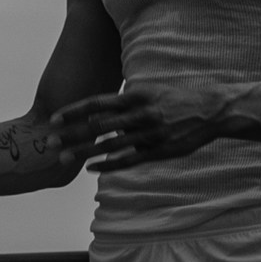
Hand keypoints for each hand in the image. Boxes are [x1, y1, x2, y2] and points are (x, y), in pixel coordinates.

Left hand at [70, 78, 250, 170]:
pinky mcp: (159, 150)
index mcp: (136, 96)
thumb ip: (126, 102)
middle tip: (49, 141)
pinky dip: (108, 164)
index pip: (97, 103)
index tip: (55, 119)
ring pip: (110, 145)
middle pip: (98, 125)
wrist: (211, 111)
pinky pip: (129, 160)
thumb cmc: (176, 100)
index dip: (74, 111)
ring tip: (63, 157)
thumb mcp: (150, 92)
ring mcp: (150, 133)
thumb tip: (101, 108)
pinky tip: (91, 169)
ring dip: (84, 152)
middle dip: (71, 134)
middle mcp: (140, 113)